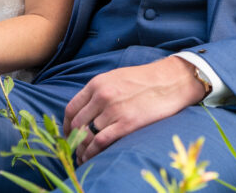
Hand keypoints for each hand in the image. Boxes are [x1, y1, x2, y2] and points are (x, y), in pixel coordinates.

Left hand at [63, 56, 205, 162]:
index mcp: (97, 83)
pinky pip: (100, 142)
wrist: (170, 81)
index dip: (66, 125)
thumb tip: (85, 110)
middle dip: (72, 140)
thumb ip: (98, 91)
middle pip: (76, 124)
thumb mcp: (115, 77)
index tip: (67, 134)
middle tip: (73, 149)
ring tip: (81, 157)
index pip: (71, 108)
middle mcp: (102, 96)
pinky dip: (92, 152)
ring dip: (81, 149)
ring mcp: (113, 110)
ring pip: (87, 135)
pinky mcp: (126, 124)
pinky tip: (90, 157)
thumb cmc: (144, 79)